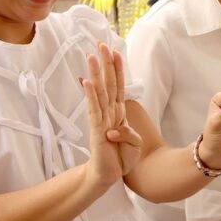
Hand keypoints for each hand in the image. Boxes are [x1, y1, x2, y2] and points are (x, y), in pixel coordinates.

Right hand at [82, 43, 142, 185]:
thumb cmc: (120, 158)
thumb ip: (130, 133)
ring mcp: (101, 121)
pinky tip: (87, 83)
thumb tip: (115, 129)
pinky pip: (94, 111)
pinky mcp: (96, 131)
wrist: (108, 176)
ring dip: (95, 74)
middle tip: (100, 43)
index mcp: (117, 114)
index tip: (115, 51)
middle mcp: (108, 113)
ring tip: (91, 56)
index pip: (118, 87)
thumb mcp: (134, 144)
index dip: (117, 69)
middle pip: (107, 84)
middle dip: (104, 63)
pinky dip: (90, 97)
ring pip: (99, 93)